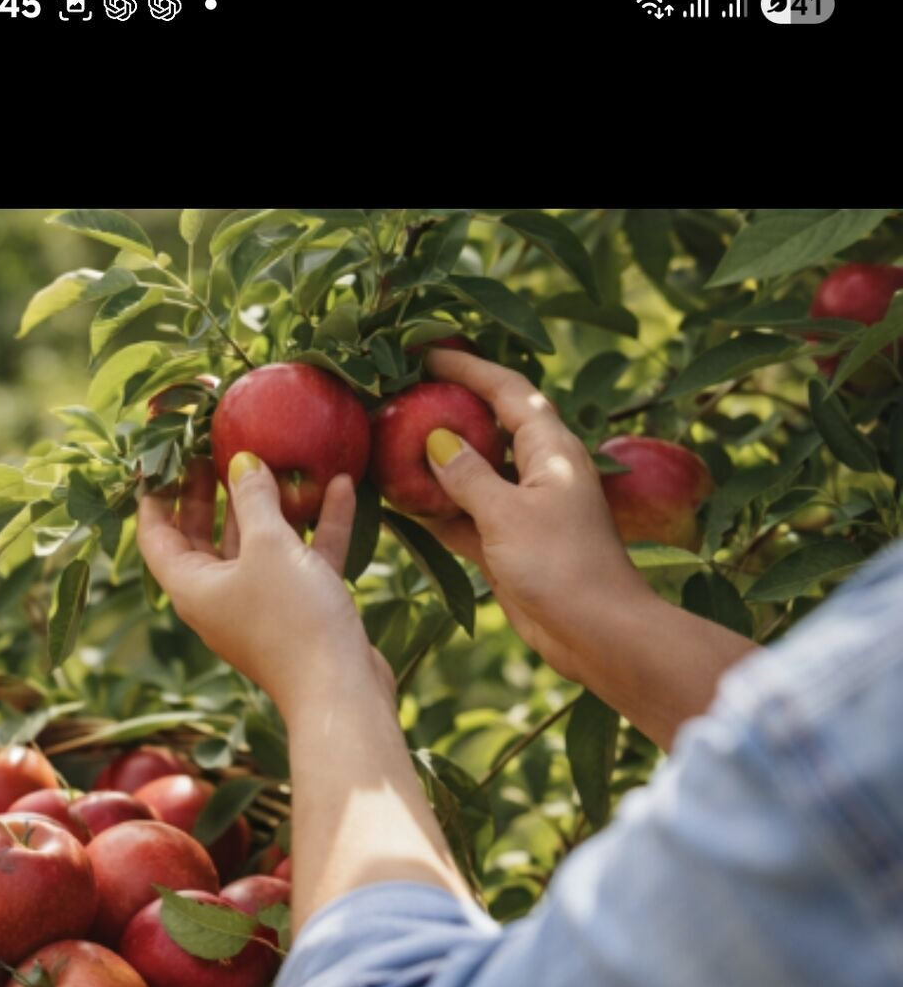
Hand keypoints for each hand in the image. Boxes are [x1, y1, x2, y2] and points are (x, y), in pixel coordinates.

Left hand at [137, 460, 390, 718]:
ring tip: (278, 456)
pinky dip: (317, 526)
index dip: (156, 494)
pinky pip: (303, 559)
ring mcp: (261, 605)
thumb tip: (242, 462)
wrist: (340, 691)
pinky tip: (340, 486)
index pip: (156, 535)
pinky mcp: (301, 611)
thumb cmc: (292, 618)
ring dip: (271, 504)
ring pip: (258, 545)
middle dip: (210, 492)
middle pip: (204, 536)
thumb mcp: (268, 546)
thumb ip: (253, 498)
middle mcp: (219, 597)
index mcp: (191, 586)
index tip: (164, 455)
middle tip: (215, 446)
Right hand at [421, 348, 653, 681]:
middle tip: (399, 396)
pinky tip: (401, 505)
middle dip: (446, 411)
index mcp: (551, 448)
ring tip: (389, 446)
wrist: (597, 634)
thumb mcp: (507, 514)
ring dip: (436, 465)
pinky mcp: (512, 546)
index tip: (424, 351)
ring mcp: (525, 510)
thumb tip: (435, 441)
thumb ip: (468, 475)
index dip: (467, 366)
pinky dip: (439, 511)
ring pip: (474, 475)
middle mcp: (539, 471)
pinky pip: (468, 517)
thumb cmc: (561, 566)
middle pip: (488, 426)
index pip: (506, 389)